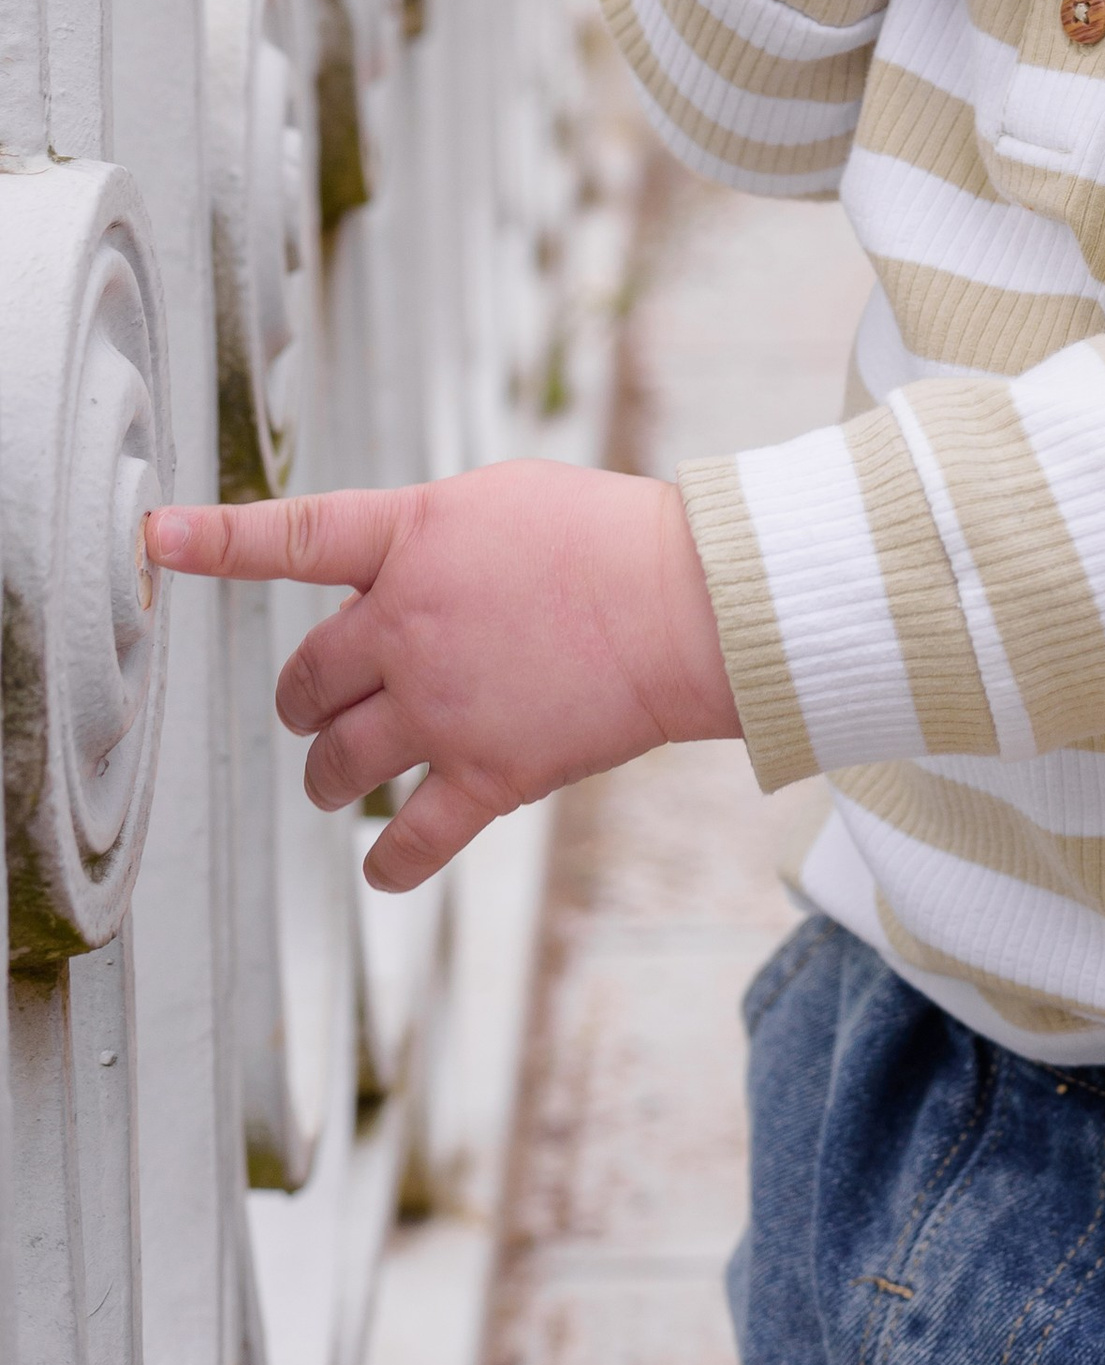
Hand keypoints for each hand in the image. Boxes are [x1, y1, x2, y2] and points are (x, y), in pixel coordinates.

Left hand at [143, 462, 740, 890]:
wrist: (690, 601)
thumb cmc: (609, 536)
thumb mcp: (502, 499)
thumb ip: (427, 536)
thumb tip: (392, 571)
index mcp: (413, 539)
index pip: (294, 536)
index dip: (216, 539)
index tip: (154, 537)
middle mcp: (409, 623)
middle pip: (307, 678)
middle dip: (303, 699)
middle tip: (316, 708)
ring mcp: (442, 705)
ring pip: (335, 763)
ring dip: (325, 775)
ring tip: (334, 777)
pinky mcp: (486, 774)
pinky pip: (407, 842)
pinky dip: (387, 862)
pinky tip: (380, 865)